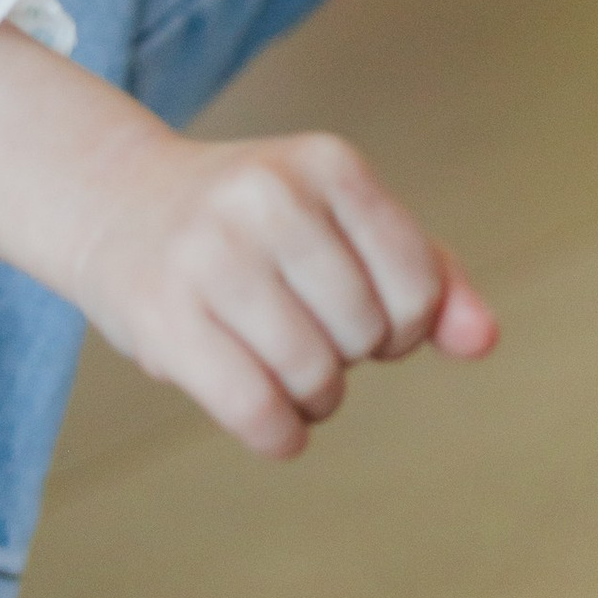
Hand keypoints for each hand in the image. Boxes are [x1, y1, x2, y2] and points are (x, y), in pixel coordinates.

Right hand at [70, 114, 499, 459]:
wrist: (113, 200)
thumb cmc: (249, 225)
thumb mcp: (339, 220)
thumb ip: (428, 275)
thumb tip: (484, 339)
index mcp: (324, 161)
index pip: (418, 289)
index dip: (401, 324)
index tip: (356, 308)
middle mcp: (266, 194)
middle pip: (366, 335)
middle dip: (346, 355)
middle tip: (302, 328)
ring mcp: (209, 252)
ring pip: (315, 377)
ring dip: (311, 398)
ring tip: (277, 364)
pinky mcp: (162, 314)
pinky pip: (260, 413)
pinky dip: (279, 435)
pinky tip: (268, 417)